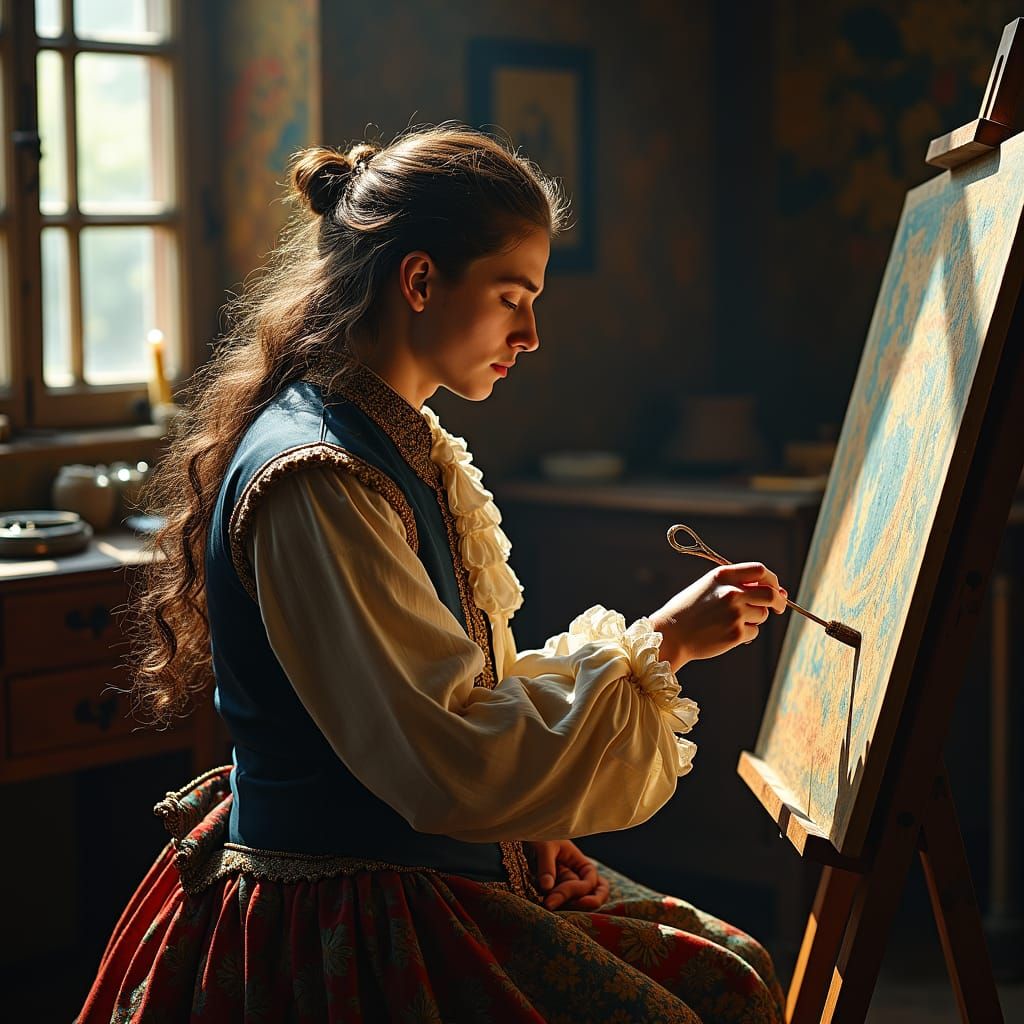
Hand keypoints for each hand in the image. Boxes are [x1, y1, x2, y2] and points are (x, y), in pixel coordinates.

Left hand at [527, 839, 609, 910]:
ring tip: (549, 905)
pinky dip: (556, 908)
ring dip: (568, 907)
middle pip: (596, 894)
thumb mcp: (543, 845)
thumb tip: (547, 888)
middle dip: (589, 904)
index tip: (565, 897)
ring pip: (578, 902)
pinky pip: (559, 904)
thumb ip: (546, 866)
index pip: (591, 881)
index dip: (580, 891)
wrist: (522, 834)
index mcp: (580, 863)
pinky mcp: (551, 893)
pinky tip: (544, 908)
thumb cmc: (538, 835)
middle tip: (570, 911)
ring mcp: (565, 886)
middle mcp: (576, 876)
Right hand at [650, 562, 787, 668]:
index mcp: (723, 576)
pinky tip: (725, 632)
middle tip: (779, 607)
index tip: (775, 588)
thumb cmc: (689, 610)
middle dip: (779, 602)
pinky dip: (745, 633)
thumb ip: (739, 585)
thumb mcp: (709, 587)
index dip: (772, 580)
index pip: (760, 571)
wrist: (671, 634)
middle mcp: (731, 592)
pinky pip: (753, 632)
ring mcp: (735, 613)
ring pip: (762, 615)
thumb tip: (779, 592)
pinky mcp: (736, 633)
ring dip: (754, 618)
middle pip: (771, 594)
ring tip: (729, 621)